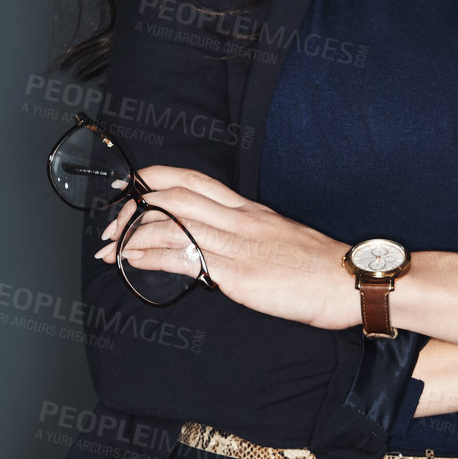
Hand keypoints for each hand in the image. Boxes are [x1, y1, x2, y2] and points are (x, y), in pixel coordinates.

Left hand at [93, 166, 360, 329]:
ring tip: (109, 247)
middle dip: (134, 207)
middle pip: (173, 197)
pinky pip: (182, 258)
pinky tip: (131, 261)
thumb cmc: (321, 267)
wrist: (348, 281)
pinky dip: (150, 257)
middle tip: (112, 223)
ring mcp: (235, 245)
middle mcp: (238, 220)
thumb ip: (251, 237)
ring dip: (131, 234)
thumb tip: (224, 248)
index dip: (157, 177)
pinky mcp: (235, 273)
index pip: (194, 180)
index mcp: (250, 209)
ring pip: (171, 223)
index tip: (133, 185)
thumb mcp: (282, 239)